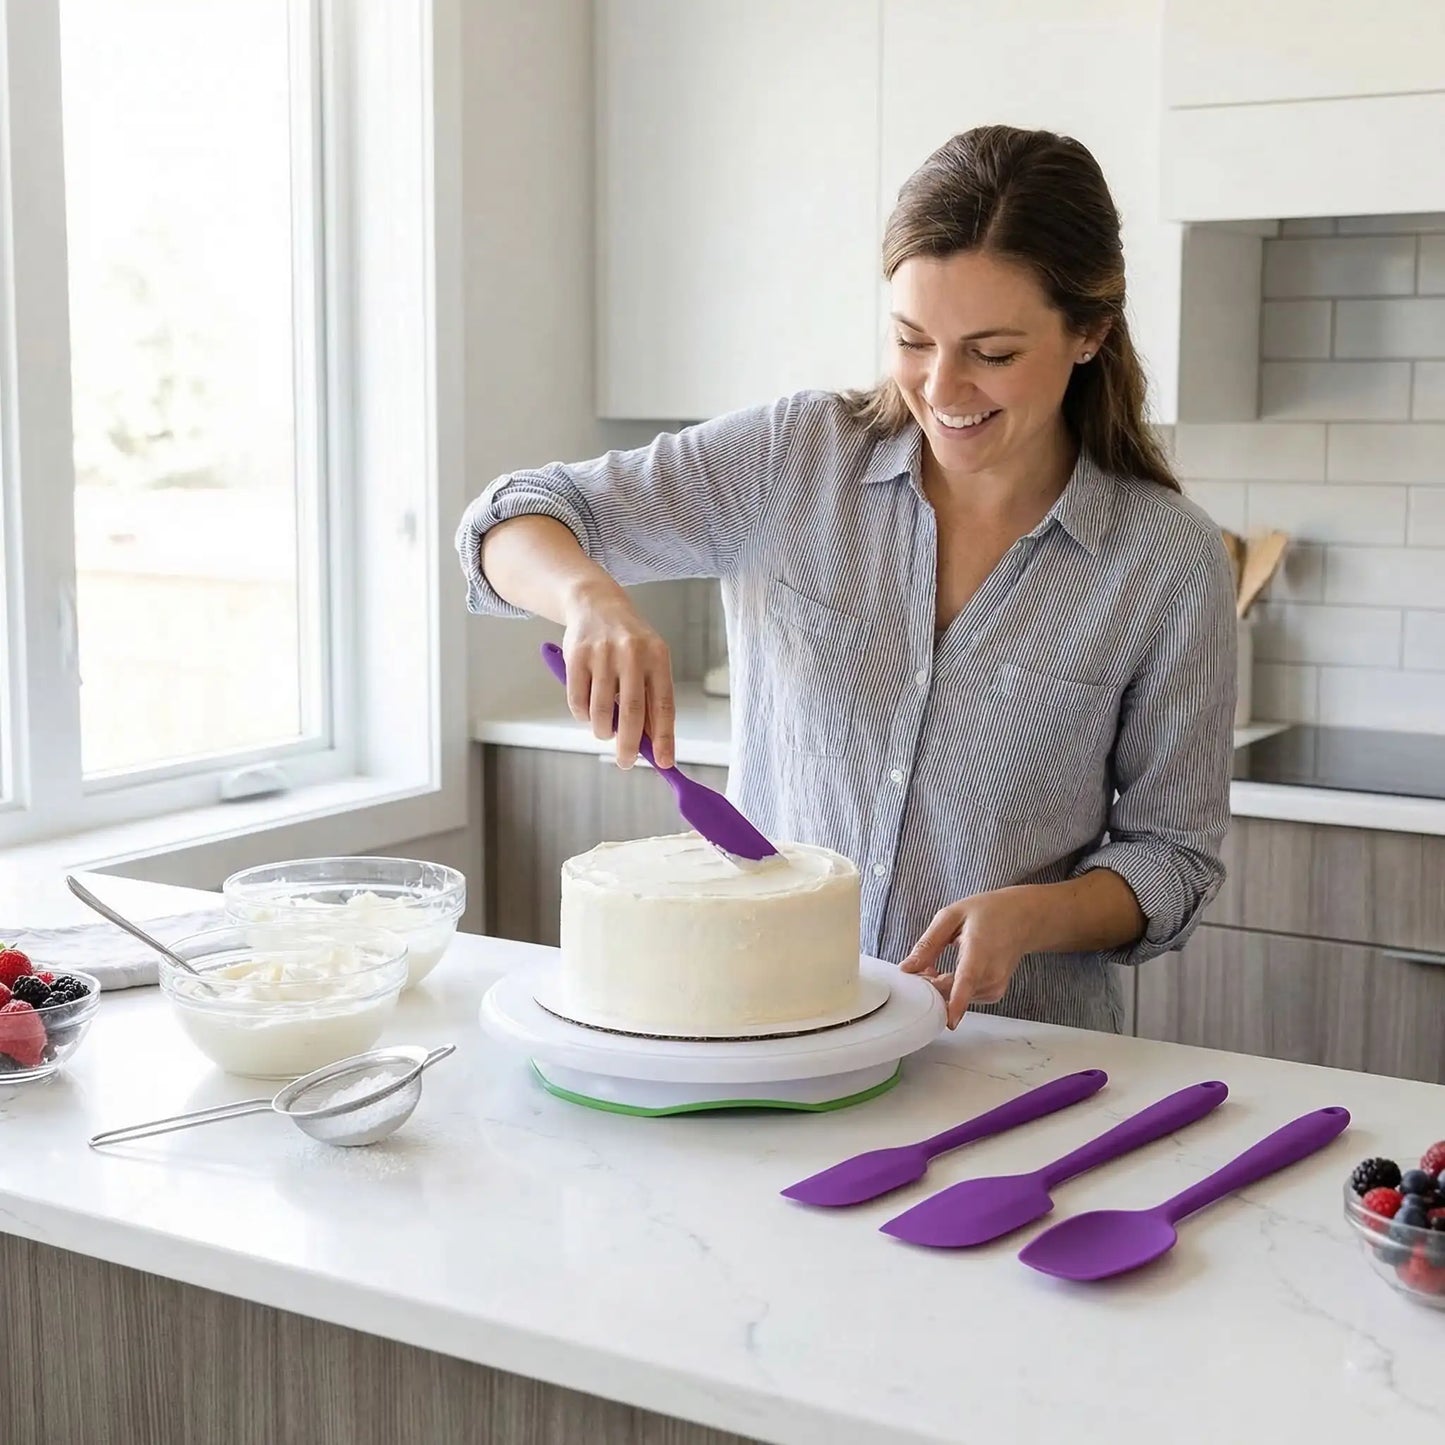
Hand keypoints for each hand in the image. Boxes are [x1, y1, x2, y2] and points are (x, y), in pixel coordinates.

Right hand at [560, 580, 675, 769]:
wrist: (596, 603)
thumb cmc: (629, 643)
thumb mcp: (649, 662)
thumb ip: (651, 699)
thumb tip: (651, 744)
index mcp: (657, 657)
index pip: (664, 705)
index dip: (664, 738)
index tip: (664, 763)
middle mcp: (631, 654)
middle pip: (632, 713)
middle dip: (629, 746)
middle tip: (626, 763)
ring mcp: (602, 654)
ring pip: (601, 713)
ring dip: (602, 731)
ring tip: (605, 730)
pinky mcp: (575, 656)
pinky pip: (578, 702)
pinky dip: (583, 716)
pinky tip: (588, 711)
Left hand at [899, 887, 1035, 1029]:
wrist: (1022, 918)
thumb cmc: (988, 913)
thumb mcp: (951, 916)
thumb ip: (928, 944)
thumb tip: (907, 968)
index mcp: (979, 951)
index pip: (968, 981)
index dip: (957, 1002)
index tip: (950, 1021)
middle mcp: (991, 974)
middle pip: (952, 994)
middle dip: (929, 986)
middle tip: (922, 966)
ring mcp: (995, 987)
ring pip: (955, 998)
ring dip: (939, 987)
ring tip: (937, 964)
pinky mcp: (994, 994)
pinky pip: (963, 998)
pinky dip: (952, 989)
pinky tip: (952, 972)